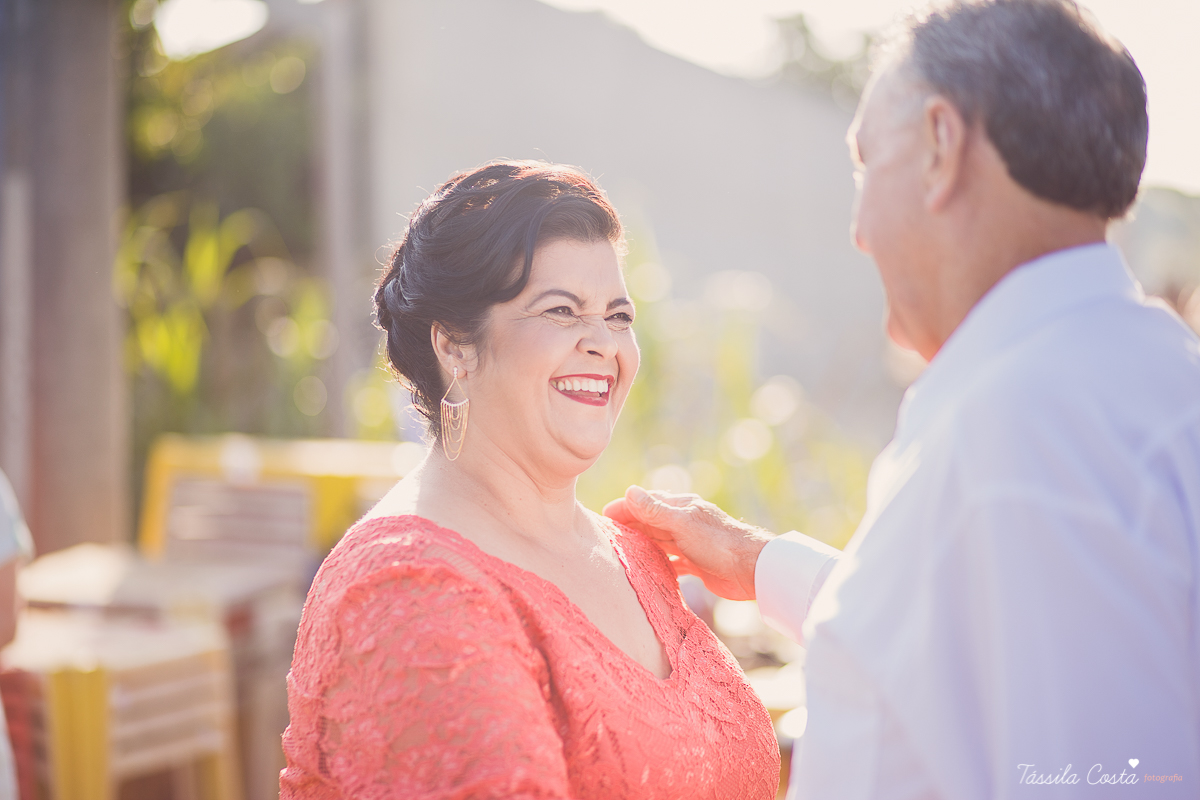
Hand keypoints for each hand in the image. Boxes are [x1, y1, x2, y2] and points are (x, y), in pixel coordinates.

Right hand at [603, 486, 773, 600]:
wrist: (751, 569)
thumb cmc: (718, 543)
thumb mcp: (682, 524)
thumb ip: (655, 510)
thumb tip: (630, 490)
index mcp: (681, 507)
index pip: (645, 503)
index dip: (624, 508)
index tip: (602, 516)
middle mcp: (683, 523)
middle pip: (649, 523)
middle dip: (629, 527)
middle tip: (605, 537)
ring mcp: (689, 543)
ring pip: (659, 542)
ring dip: (641, 545)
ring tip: (619, 554)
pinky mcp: (696, 564)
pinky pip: (671, 562)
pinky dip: (658, 564)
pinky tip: (646, 571)